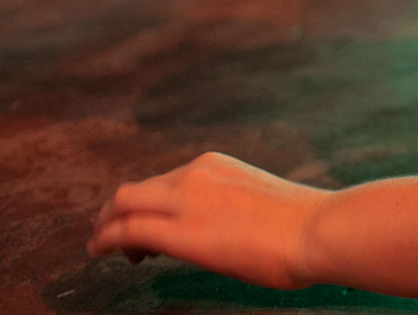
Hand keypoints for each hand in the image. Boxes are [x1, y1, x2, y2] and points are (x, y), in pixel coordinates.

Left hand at [88, 151, 328, 290]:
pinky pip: (125, 229)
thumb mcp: (260, 202)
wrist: (317, 230)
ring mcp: (185, 199)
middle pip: (135, 190)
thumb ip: (233, 207)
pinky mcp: (179, 231)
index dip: (147, 204)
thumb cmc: (305, 225)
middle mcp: (196, 175)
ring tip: (101, 248)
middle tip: (110, 236)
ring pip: (122, 204)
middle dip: (114, 213)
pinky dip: (104, 240)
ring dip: (105, 227)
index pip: (165, 181)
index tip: (147, 228)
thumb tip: (226, 231)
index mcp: (216, 166)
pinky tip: (99, 252)